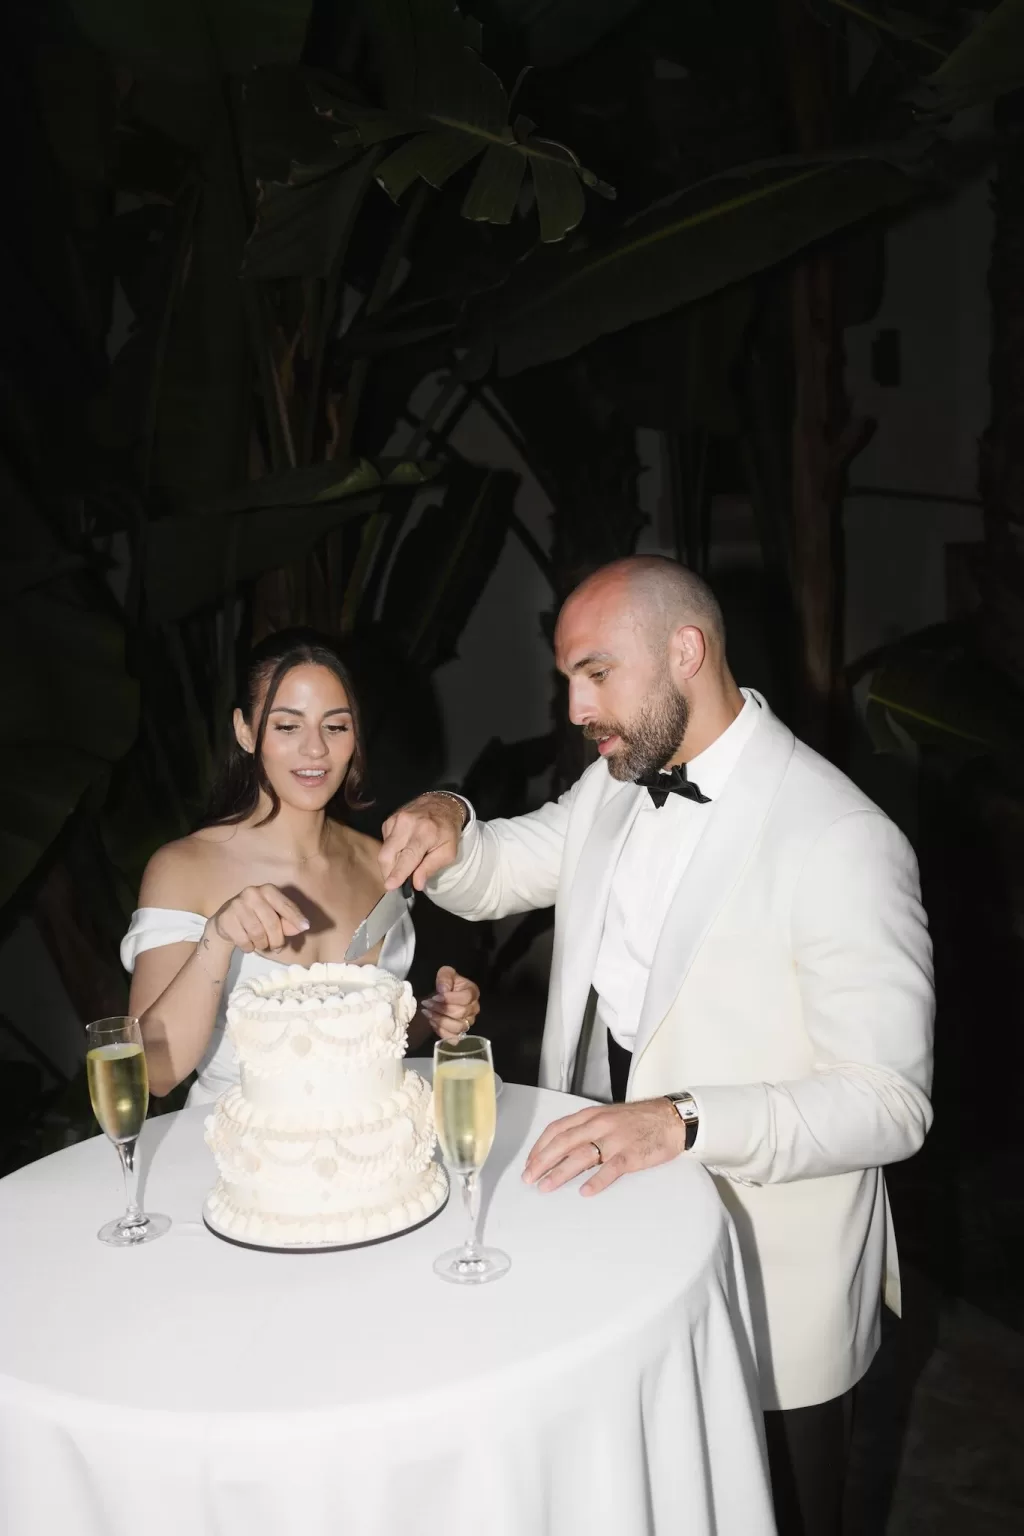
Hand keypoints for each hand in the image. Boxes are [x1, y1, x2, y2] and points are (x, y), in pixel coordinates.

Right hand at [208, 884, 309, 954]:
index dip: (296, 917)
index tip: (306, 927)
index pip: (285, 905)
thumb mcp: (273, 917)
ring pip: (258, 933)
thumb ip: (288, 922)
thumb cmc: (255, 918)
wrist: (225, 922)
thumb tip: (303, 927)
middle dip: (277, 940)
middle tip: (277, 948)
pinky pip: (244, 940)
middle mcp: (252, 893)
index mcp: (267, 890)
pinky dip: (248, 947)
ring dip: (262, 944)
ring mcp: (237, 904)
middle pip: (272, 923)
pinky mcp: (226, 918)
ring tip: (260, 943)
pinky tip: (247, 943)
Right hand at [379, 794, 465, 891]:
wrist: (441, 804)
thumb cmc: (447, 831)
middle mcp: (406, 823)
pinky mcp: (388, 820)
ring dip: (391, 863)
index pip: (408, 856)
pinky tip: (403, 850)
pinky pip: (385, 843)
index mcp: (425, 832)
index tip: (389, 886)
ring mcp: (395, 820)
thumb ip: (431, 867)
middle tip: (396, 883)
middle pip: (388, 854)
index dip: (398, 872)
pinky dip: (392, 852)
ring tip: (405, 864)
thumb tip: (416, 884)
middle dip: (389, 873)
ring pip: (384, 850)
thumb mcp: (448, 852)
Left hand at [420, 966, 479, 1041]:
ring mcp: (468, 1022)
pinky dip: (441, 1032)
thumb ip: (445, 978)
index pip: (465, 998)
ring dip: (440, 1021)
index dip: (449, 999)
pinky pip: (453, 1038)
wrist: (444, 994)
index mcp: (472, 992)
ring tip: (428, 1013)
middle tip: (427, 1004)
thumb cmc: (447, 983)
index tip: (434, 997)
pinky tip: (432, 1022)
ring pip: (457, 1027)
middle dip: (441, 1009)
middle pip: (460, 1013)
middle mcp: (474, 1009)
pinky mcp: (460, 1033)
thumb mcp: (446, 973)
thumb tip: (443, 990)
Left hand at [523, 1099, 686, 1196]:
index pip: (557, 1129)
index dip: (540, 1147)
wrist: (671, 1118)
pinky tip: (585, 1191)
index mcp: (591, 1115)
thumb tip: (562, 1150)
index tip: (530, 1162)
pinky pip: (611, 1168)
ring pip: (582, 1155)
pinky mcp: (632, 1154)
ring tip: (547, 1186)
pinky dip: (597, 1180)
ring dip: (561, 1172)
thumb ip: (585, 1130)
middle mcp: (600, 1125)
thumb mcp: (607, 1117)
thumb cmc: (638, 1120)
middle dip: (543, 1161)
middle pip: (564, 1142)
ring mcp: (616, 1139)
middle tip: (530, 1177)